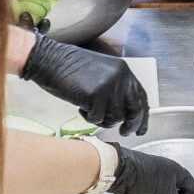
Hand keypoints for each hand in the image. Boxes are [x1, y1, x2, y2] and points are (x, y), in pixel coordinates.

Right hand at [20, 36, 148, 134]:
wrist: (51, 60)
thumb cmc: (71, 67)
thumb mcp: (101, 72)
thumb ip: (116, 88)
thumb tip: (125, 110)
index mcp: (123, 71)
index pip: (141, 97)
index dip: (143, 115)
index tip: (141, 127)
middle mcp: (120, 78)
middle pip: (134, 110)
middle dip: (131, 125)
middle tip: (125, 132)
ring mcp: (109, 87)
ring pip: (115, 118)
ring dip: (102, 119)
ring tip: (90, 110)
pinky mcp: (95, 96)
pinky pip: (97, 118)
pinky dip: (88, 117)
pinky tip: (80, 106)